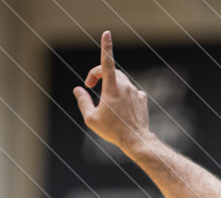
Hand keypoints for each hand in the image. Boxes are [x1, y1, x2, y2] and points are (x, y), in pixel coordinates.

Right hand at [73, 31, 153, 155]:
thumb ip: (82, 101)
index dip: (106, 47)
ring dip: (111, 87)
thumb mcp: (91, 118)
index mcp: (112, 88)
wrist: (136, 140)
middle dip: (98, 75)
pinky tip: (121, 108)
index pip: (107, 63)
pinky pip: (130, 91)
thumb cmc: (112, 130)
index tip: (107, 33)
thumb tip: (78, 89)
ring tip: (106, 103)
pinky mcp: (142, 98)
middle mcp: (125, 86)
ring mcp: (135, 91)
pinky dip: (123, 95)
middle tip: (89, 86)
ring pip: (120, 82)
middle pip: (110, 72)